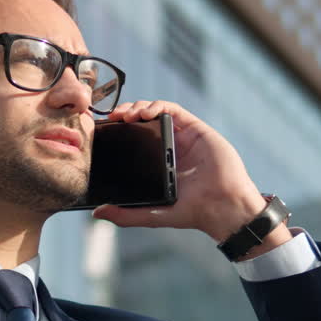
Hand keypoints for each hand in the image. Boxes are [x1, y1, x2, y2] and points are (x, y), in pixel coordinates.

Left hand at [90, 100, 291, 256]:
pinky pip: (173, 110)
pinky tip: (146, 112)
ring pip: (155, 112)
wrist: (222, 206)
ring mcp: (182, 137)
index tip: (102, 132)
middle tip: (111, 119)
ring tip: (126, 115)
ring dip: (138, 107)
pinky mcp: (195, 129)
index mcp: (158, 164)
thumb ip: (126, 214)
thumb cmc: (192, 212)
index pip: (133, 140)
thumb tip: (97, 213)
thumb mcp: (152, 215)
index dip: (117, 133)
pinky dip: (158, 106)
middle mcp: (168, 148)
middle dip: (124, 116)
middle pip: (142, 122)